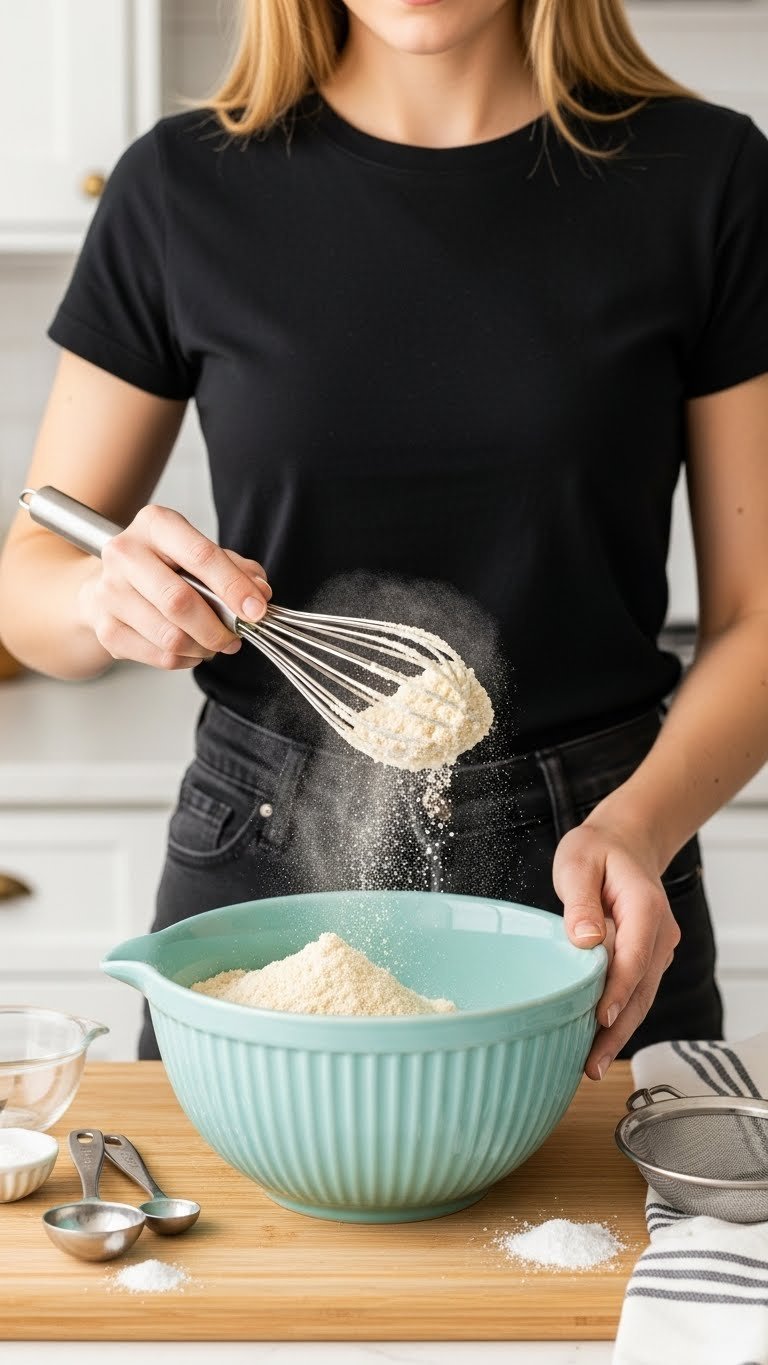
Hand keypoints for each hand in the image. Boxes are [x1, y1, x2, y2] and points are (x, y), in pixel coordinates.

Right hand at [77, 503, 270, 669]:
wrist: (109, 582)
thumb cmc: (164, 565)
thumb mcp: (201, 553)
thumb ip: (237, 569)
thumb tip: (260, 593)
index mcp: (155, 524)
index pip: (200, 555)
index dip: (234, 587)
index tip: (256, 611)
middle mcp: (125, 553)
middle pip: (179, 602)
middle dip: (217, 628)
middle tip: (235, 637)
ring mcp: (109, 592)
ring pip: (170, 636)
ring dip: (203, 647)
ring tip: (213, 643)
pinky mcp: (105, 628)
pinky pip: (160, 656)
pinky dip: (185, 659)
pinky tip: (190, 648)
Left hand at [552, 817, 680, 1080]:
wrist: (623, 844)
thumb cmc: (597, 852)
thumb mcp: (578, 864)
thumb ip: (581, 900)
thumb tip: (585, 938)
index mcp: (645, 908)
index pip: (634, 957)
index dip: (618, 991)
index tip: (600, 1019)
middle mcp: (659, 934)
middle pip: (641, 989)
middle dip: (617, 1030)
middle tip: (591, 1065)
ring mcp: (657, 949)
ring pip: (641, 997)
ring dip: (618, 1031)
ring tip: (591, 1065)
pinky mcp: (647, 959)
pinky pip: (636, 992)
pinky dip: (619, 1016)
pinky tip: (597, 1041)